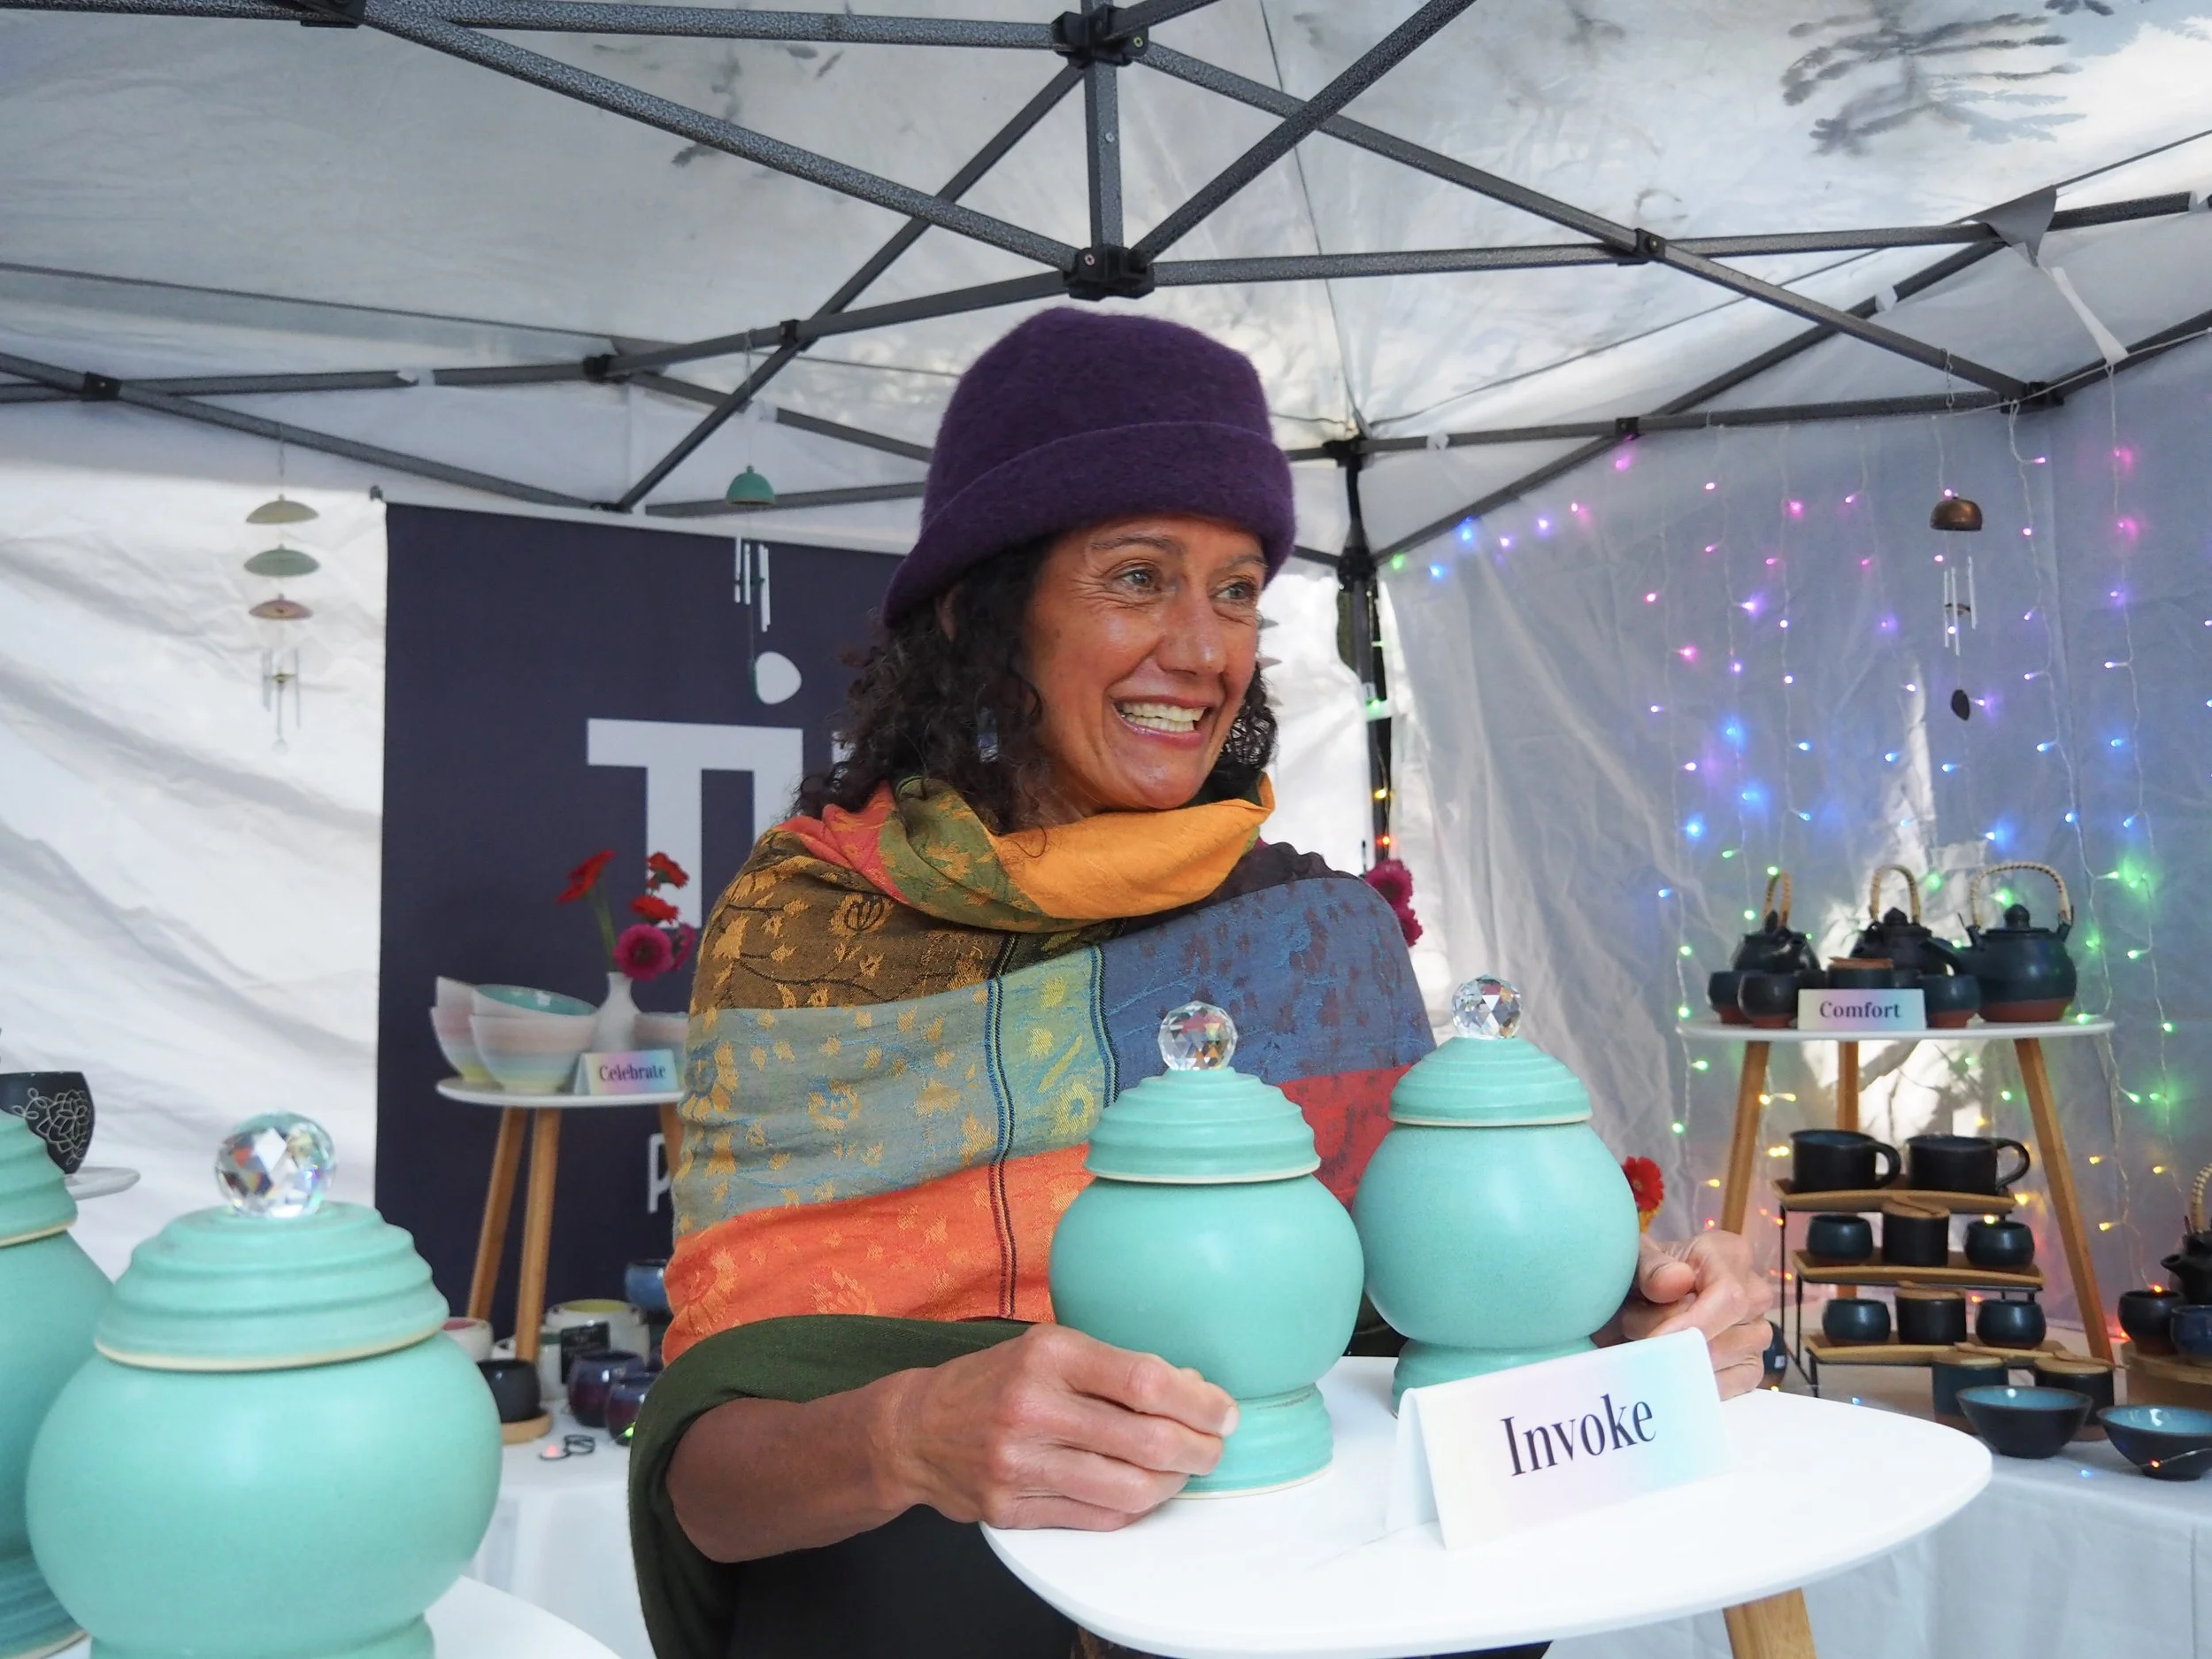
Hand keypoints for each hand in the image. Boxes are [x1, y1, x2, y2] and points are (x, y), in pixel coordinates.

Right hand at [876, 1325, 1237, 1531]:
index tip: (1223, 1411)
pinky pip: (1098, 1516)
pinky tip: (1141, 1489)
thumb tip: (1191, 1386)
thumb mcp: (1050, 1349)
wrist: (916, 1429)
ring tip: (1181, 1471)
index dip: (1198, 1401)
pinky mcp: (1012, 1510)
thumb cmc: (997, 1380)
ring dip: (1172, 1483)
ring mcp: (1020, 1464)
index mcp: (1049, 1355)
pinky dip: (1133, 1505)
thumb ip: (1116, 1367)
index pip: (1145, 1381)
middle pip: (1146, 1441)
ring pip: (1129, 1488)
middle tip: (1214, 1447)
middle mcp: (1033, 1408)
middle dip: (1198, 1449)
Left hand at [1606, 1231, 1774, 1398]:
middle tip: (1634, 1331)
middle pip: (1720, 1337)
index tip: (1656, 1339)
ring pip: (1722, 1364)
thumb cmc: (1643, 1274)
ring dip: (1675, 1362)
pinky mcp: (1752, 1366)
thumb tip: (1677, 1281)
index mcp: (1730, 1255)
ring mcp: (1758, 1332)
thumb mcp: (1637, 1260)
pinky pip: (1730, 1386)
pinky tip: (1670, 1369)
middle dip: (1670, 1343)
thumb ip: (1652, 1267)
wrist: (1640, 1297)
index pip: (1728, 1297)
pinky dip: (1694, 1384)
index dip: (1692, 1324)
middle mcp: (1755, 1293)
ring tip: (1647, 1340)